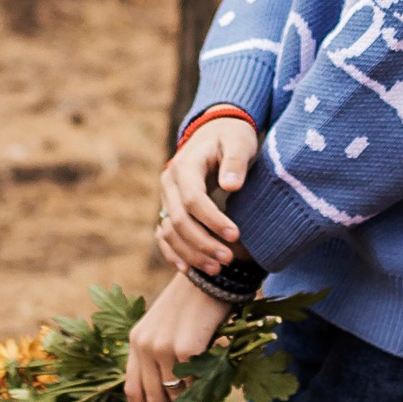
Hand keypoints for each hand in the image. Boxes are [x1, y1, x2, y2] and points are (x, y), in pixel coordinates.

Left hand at [125, 272, 230, 401]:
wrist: (211, 275)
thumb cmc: (194, 302)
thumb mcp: (166, 327)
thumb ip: (161, 356)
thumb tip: (171, 397)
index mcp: (136, 340)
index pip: (132, 390)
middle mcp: (144, 344)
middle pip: (152, 397)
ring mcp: (163, 346)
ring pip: (174, 394)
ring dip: (189, 400)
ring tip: (204, 392)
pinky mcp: (186, 347)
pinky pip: (194, 382)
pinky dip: (204, 385)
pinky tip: (213, 376)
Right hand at [156, 113, 256, 278]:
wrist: (215, 131)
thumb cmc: (231, 137)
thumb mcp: (238, 141)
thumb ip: (235, 161)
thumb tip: (230, 185)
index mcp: (185, 166)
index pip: (193, 199)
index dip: (213, 221)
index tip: (236, 236)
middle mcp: (169, 182)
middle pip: (179, 220)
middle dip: (203, 243)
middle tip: (228, 259)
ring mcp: (166, 197)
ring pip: (170, 231)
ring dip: (191, 253)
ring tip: (217, 269)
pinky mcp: (168, 207)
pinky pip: (164, 235)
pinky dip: (174, 253)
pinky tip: (189, 270)